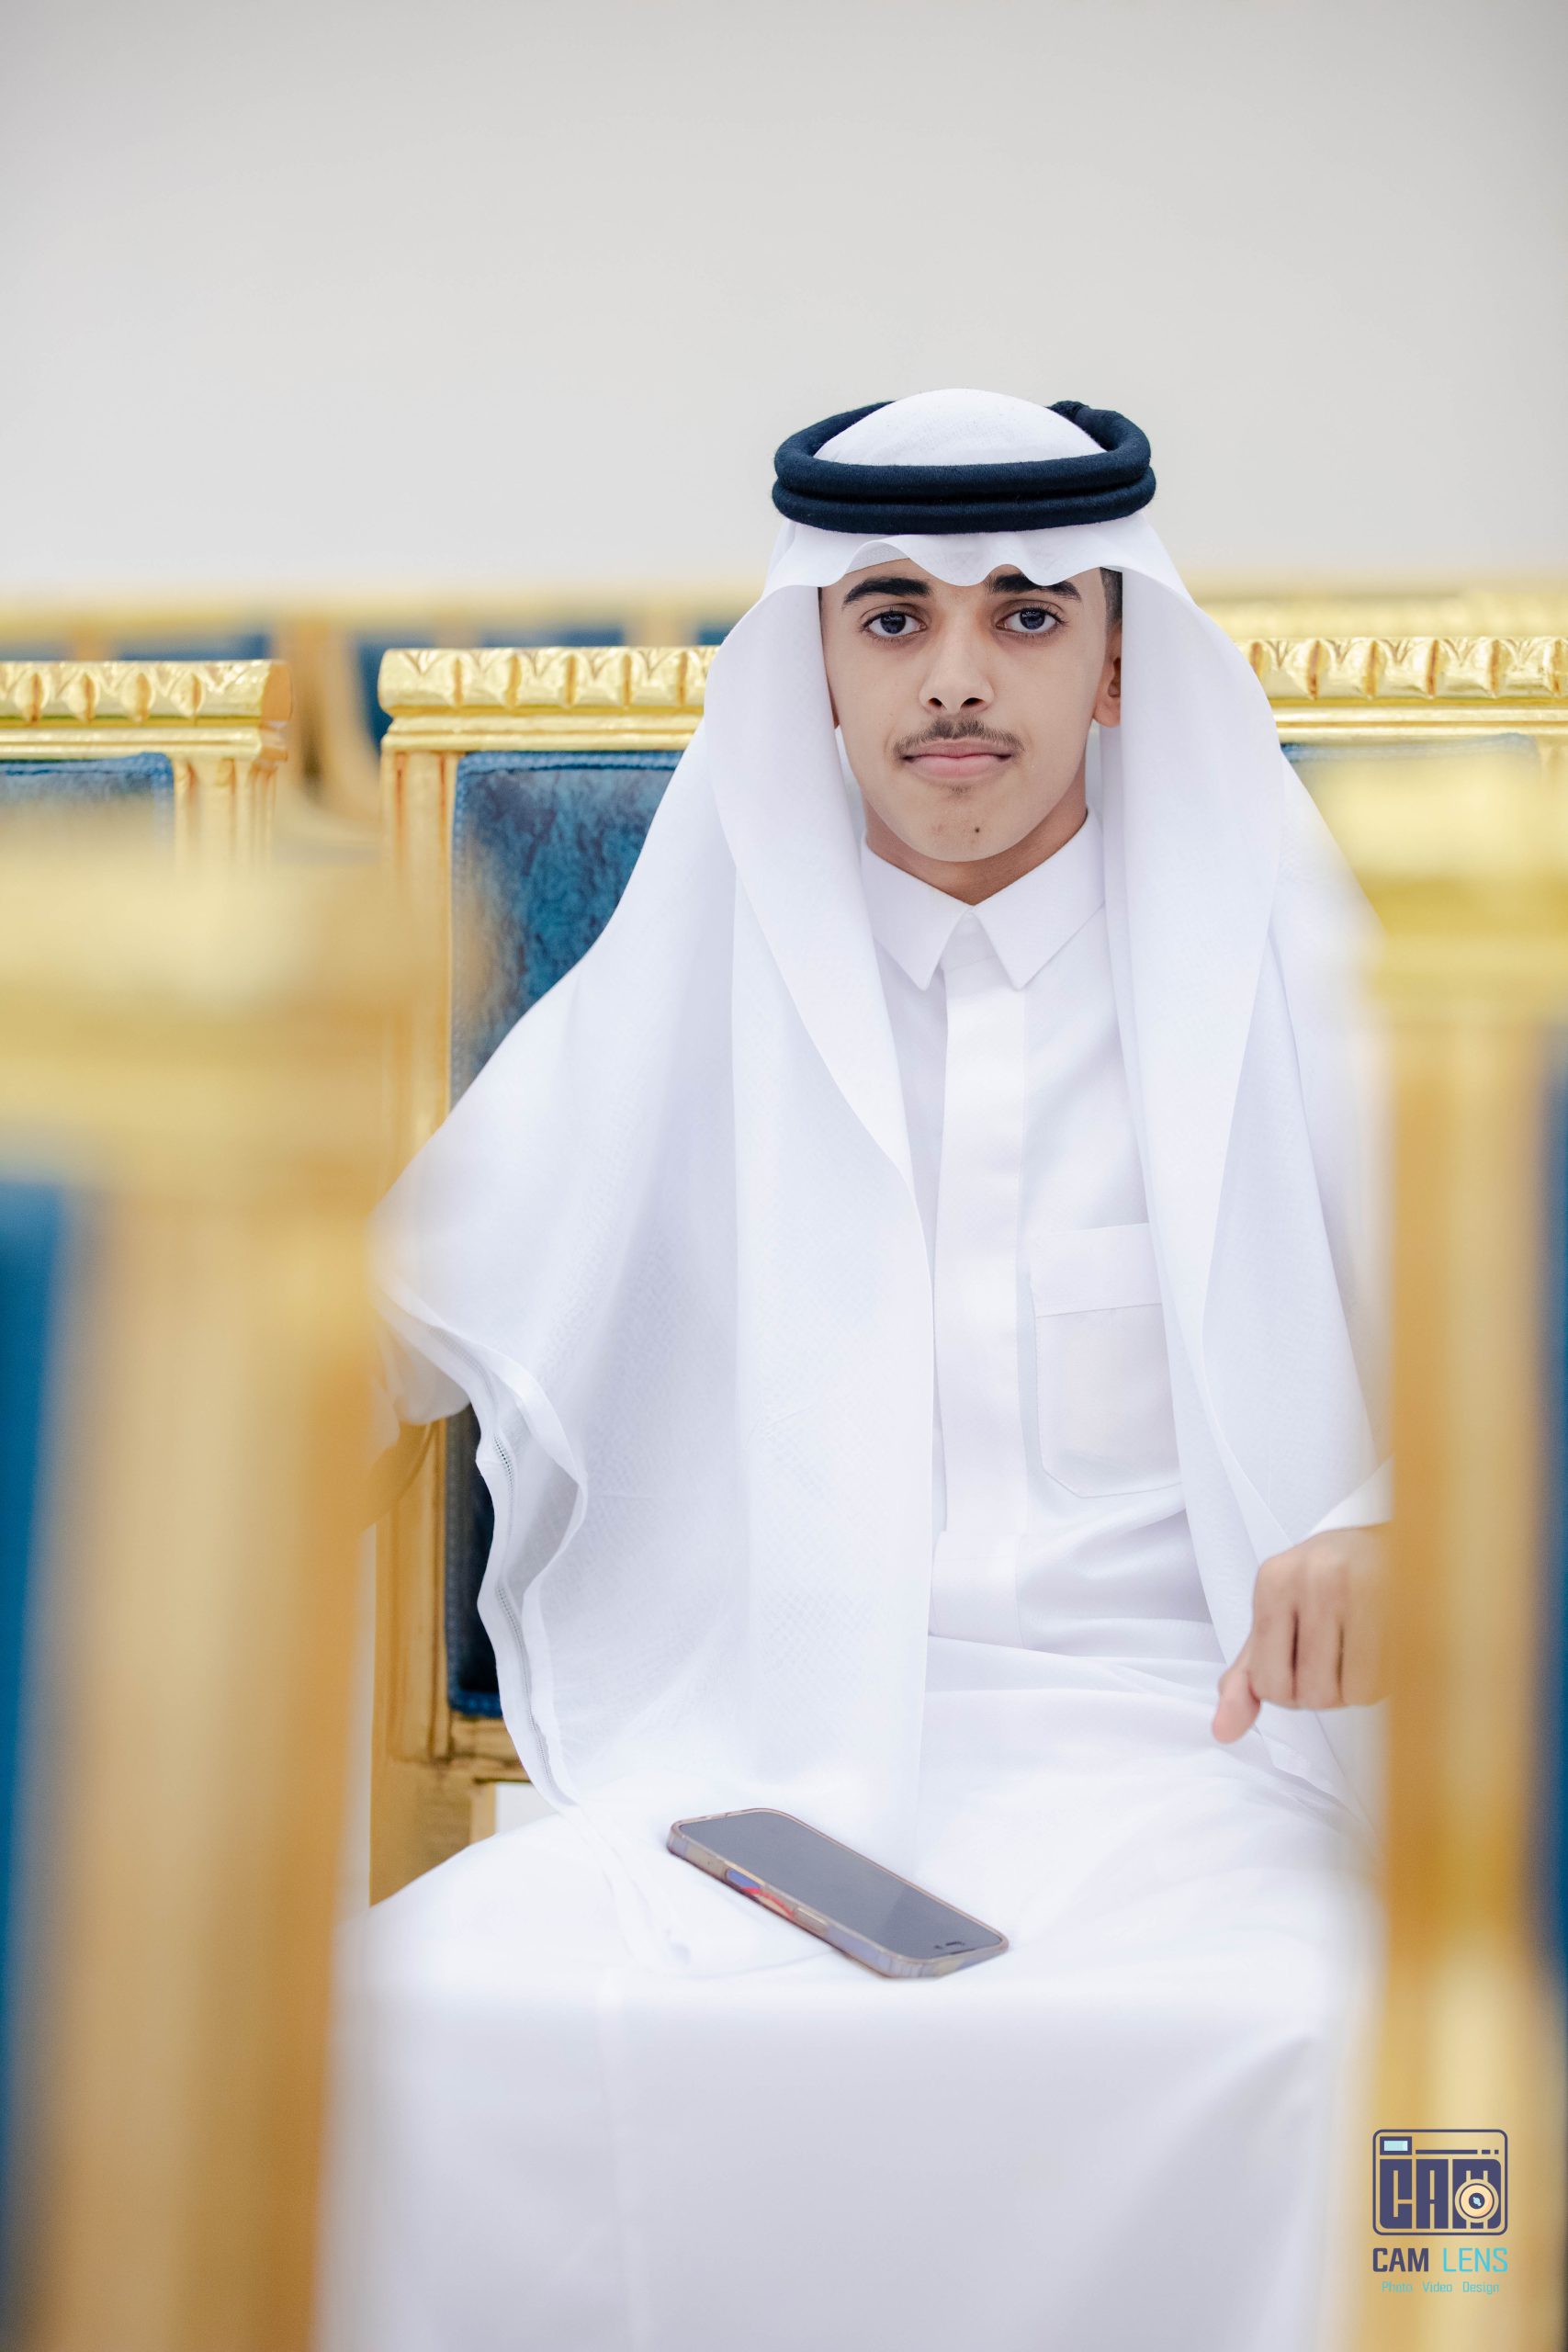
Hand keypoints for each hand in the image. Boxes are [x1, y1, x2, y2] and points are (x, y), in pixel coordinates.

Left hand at [1211, 1525, 1387, 1742]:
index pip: (1268, 1684)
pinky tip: (1387, 1647)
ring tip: (1363, 1649)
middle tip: (1337, 1655)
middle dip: (1327, 1691)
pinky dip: (1390, 1678)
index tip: (1303, 1661)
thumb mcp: (1276, 1619)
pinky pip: (1392, 1679)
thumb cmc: (1327, 1585)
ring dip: (1360, 1687)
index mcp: (1275, 1580)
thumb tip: (1222, 1731)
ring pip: (1355, 1693)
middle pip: (1313, 1694)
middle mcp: (1316, 1577)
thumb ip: (1248, 1676)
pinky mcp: (1409, 1602)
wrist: (1392, 1539)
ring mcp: (1365, 1586)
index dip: (1289, 1692)